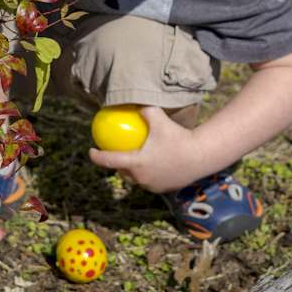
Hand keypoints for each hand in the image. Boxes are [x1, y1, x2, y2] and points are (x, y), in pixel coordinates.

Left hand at [87, 106, 208, 192]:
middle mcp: (141, 178)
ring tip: (132, 160)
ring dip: (132, 171)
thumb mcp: (159, 120)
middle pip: (122, 172)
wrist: (201, 156)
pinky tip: (153, 165)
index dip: (96, 157)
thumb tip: (134, 102)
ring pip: (137, 178)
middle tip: (115, 154)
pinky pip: (151, 181)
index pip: (109, 161)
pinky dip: (148, 174)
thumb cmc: (178, 137)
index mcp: (136, 163)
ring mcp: (152, 186)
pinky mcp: (164, 189)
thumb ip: (145, 110)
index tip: (90, 150)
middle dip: (116, 165)